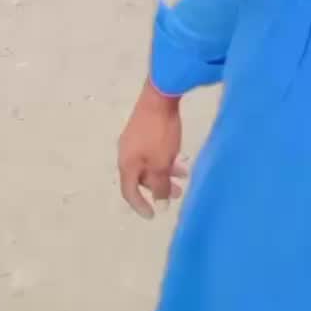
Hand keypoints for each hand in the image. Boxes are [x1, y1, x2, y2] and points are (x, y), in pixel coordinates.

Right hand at [118, 79, 186, 219]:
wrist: (159, 95)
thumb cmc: (159, 133)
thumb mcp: (161, 163)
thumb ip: (160, 185)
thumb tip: (159, 203)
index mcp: (126, 163)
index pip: (129, 192)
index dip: (140, 206)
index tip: (153, 216)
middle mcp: (126, 152)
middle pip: (141, 177)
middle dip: (159, 187)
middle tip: (177, 193)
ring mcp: (134, 138)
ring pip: (149, 162)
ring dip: (165, 172)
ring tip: (184, 175)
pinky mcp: (144, 127)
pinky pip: (152, 150)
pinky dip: (164, 158)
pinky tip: (179, 156)